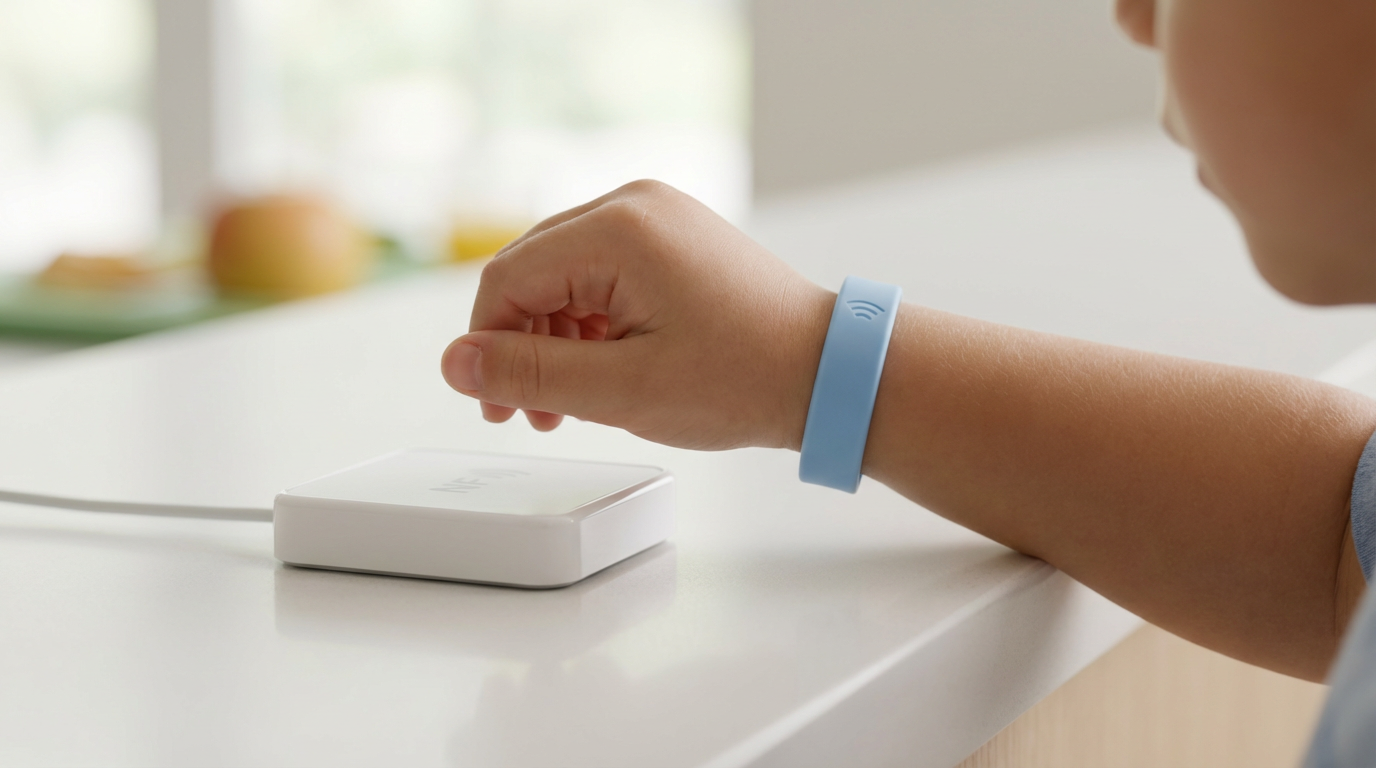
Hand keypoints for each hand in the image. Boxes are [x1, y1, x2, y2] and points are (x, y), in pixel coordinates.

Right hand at [441, 180, 833, 450]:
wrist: (826, 371)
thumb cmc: (744, 378)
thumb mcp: (622, 390)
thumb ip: (529, 374)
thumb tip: (455, 364)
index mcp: (618, 228)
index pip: (508, 280)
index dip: (488, 347)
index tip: (495, 406)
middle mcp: (633, 204)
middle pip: (531, 272)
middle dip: (520, 345)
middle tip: (526, 412)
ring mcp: (656, 217)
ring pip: (562, 275)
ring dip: (551, 339)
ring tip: (566, 403)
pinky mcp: (670, 237)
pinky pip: (599, 273)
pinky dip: (587, 323)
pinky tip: (597, 370)